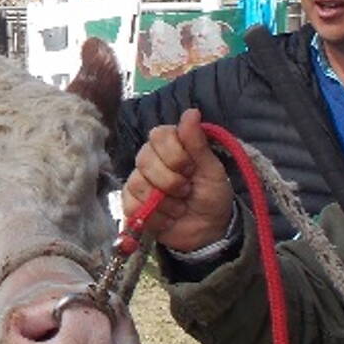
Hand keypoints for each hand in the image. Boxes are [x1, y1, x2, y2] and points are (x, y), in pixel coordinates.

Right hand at [125, 109, 234, 252]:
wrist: (208, 231)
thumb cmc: (212, 196)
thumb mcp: (212, 170)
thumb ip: (198, 143)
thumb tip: (192, 111)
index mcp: (170, 145)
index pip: (158, 135)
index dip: (175, 155)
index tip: (191, 169)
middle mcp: (151, 159)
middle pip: (145, 159)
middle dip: (170, 181)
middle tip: (187, 190)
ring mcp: (139, 181)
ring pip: (138, 183)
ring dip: (165, 201)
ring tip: (180, 207)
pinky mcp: (131, 204)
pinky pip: (131, 205)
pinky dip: (155, 216)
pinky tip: (168, 218)